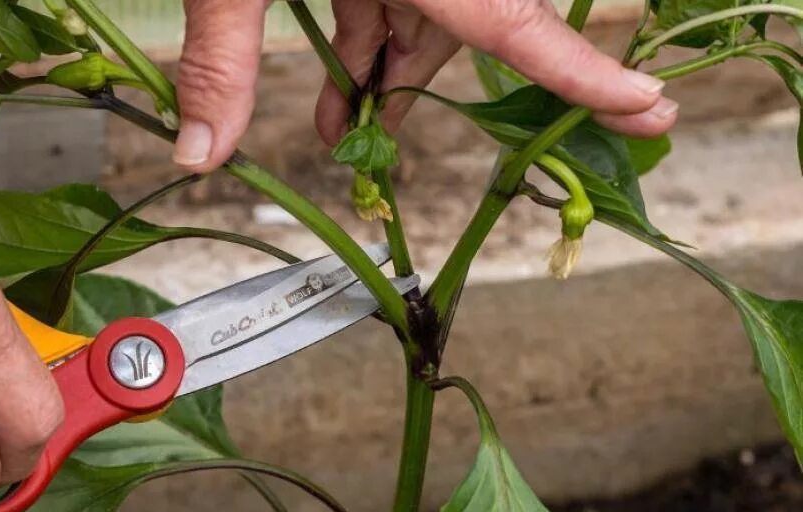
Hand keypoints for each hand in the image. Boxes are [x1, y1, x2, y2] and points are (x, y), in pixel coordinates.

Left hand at [172, 0, 677, 172]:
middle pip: (465, 24)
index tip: (650, 104)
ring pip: (427, 6)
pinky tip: (336, 71)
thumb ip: (222, 56)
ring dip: (379, 63)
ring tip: (335, 120)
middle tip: (369, 144)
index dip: (585, 73)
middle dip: (409, 88)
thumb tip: (202, 156)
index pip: (516, 24)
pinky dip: (365, 22)